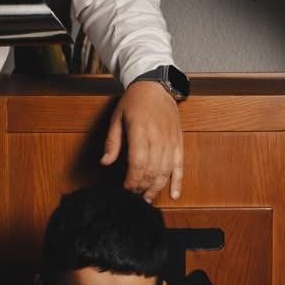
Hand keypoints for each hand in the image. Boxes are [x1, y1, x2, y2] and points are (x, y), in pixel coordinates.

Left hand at [101, 80, 183, 201]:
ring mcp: (170, 141)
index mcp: (140, 131)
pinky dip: (178, 181)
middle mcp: (158, 137)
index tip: (125, 190)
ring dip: (156, 188)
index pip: (137, 164)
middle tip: (133, 197)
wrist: (156, 86)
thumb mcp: (116, 118)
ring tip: (147, 198)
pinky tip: (174, 194)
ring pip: (165, 171)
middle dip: (141, 187)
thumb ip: (112, 142)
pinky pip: (180, 165)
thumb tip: (105, 162)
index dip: (131, 181)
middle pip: (151, 171)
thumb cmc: (134, 101)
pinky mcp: (178, 142)